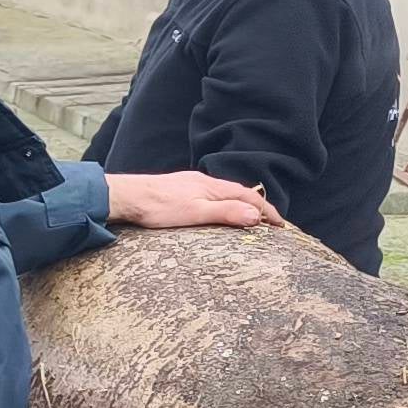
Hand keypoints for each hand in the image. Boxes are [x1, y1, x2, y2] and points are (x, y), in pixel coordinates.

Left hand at [106, 171, 280, 231]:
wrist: (126, 196)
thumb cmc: (157, 207)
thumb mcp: (195, 213)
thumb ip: (225, 213)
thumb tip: (255, 215)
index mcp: (212, 187)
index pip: (249, 196)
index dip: (267, 210)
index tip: (281, 225)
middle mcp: (205, 182)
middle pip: (240, 193)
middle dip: (259, 207)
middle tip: (273, 223)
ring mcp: (193, 185)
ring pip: (226, 194)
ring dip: (243, 205)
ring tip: (252, 220)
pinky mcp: (182, 191)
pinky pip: (213, 196)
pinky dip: (227, 205)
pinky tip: (220, 213)